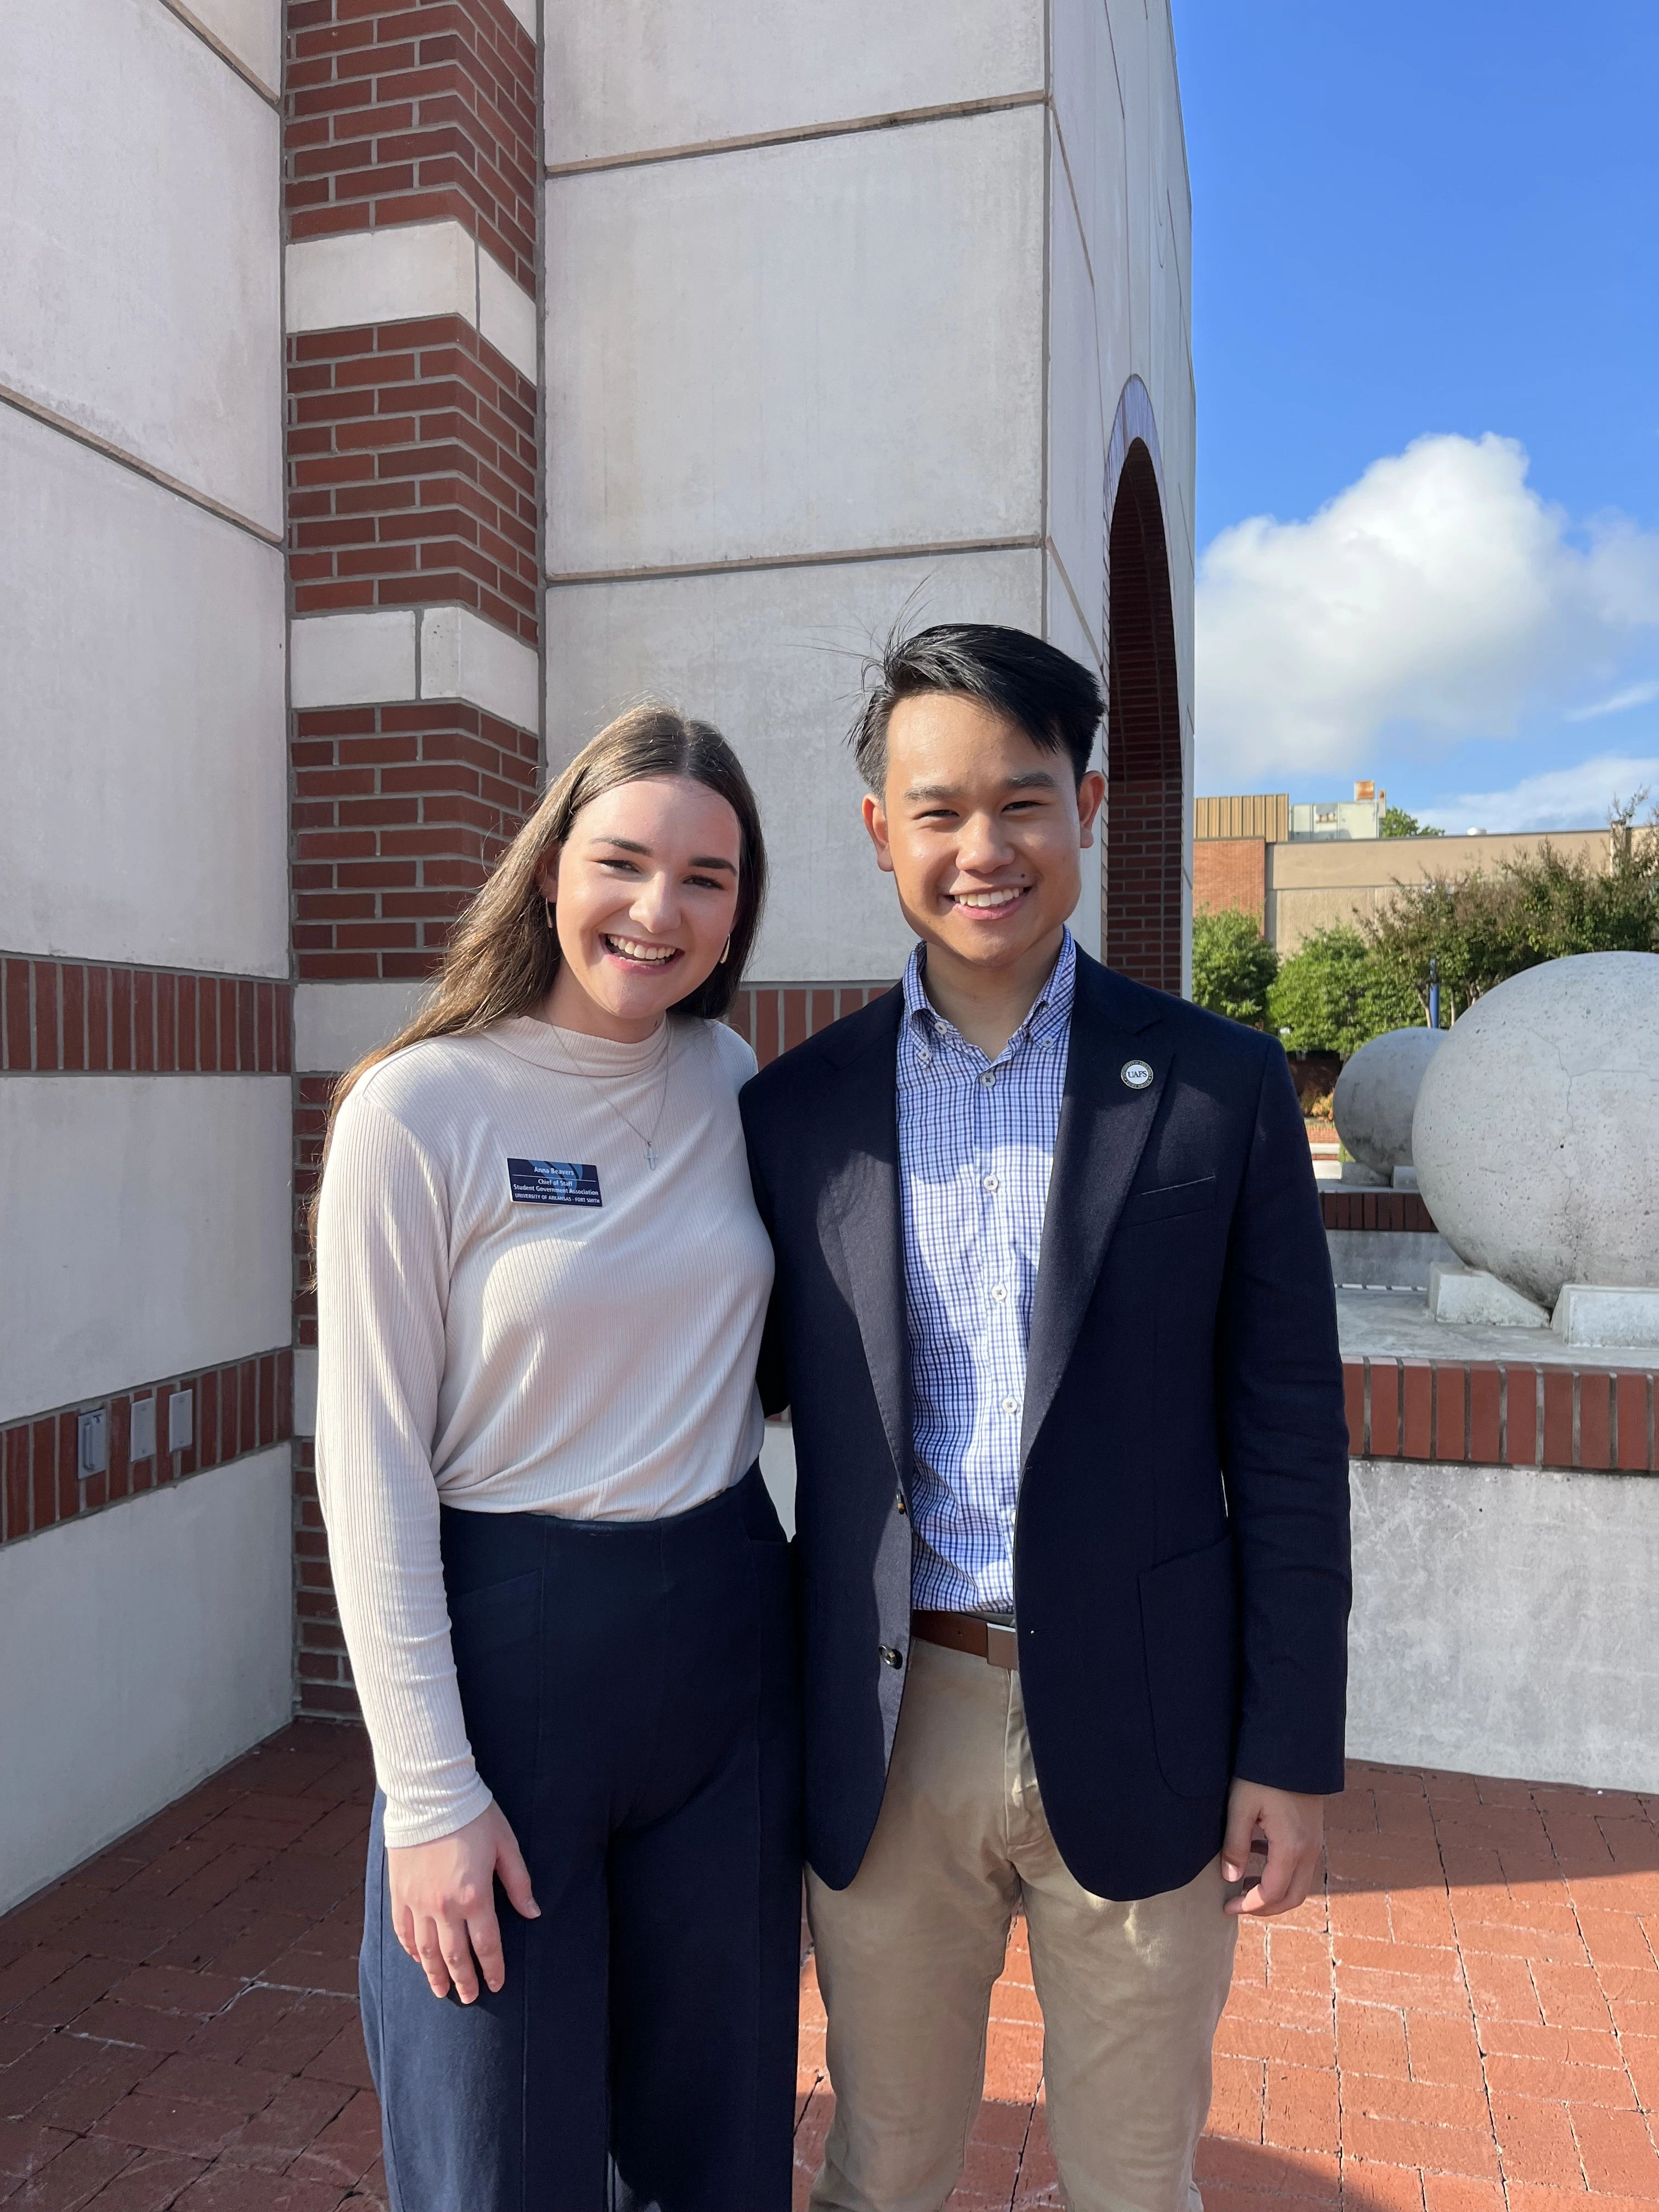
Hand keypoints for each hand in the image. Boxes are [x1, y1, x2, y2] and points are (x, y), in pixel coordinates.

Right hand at [388, 1801, 539, 2001]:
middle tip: (470, 1997)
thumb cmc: (474, 1815)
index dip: (493, 1968)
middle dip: (464, 1981)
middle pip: (455, 1955)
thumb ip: (518, 1882)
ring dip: (435, 1974)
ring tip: (442, 1991)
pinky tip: (418, 1959)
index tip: (497, 1985)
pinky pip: (403, 1930)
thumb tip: (534, 1913)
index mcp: (475, 1896)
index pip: (487, 1945)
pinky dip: (411, 1949)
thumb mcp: (505, 1844)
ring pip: (426, 1951)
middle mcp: (444, 1906)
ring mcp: (418, 1901)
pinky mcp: (399, 1892)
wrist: (430, 1793)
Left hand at [1220, 1777, 1323, 1917]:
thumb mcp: (1240, 1806)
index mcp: (1291, 1847)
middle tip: (1237, 1904)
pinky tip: (1257, 1853)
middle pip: (1291, 1897)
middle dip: (1264, 1907)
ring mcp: (1315, 1842)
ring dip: (1272, 1889)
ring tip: (1242, 1881)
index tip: (1226, 1907)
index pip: (1272, 1893)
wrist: (1293, 1747)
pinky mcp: (1313, 1833)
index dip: (1249, 1905)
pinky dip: (1280, 1870)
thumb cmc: (1262, 1774)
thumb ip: (1235, 1845)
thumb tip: (1230, 1878)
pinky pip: (1300, 1864)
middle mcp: (1309, 1850)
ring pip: (1298, 1883)